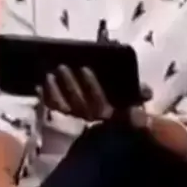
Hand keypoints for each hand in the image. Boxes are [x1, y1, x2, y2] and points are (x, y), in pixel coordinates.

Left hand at [36, 65, 151, 123]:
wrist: (107, 120)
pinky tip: (39, 85)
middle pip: (78, 105)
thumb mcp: (132, 95)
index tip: (85, 68)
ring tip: (50, 75)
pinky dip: (44, 97)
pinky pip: (51, 109)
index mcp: (110, 112)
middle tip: (63, 67)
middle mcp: (91, 118)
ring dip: (55, 91)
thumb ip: (139, 92)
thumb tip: (147, 92)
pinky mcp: (61, 117)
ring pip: (62, 108)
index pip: (100, 102)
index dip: (92, 86)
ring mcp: (75, 119)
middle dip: (70, 86)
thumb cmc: (120, 99)